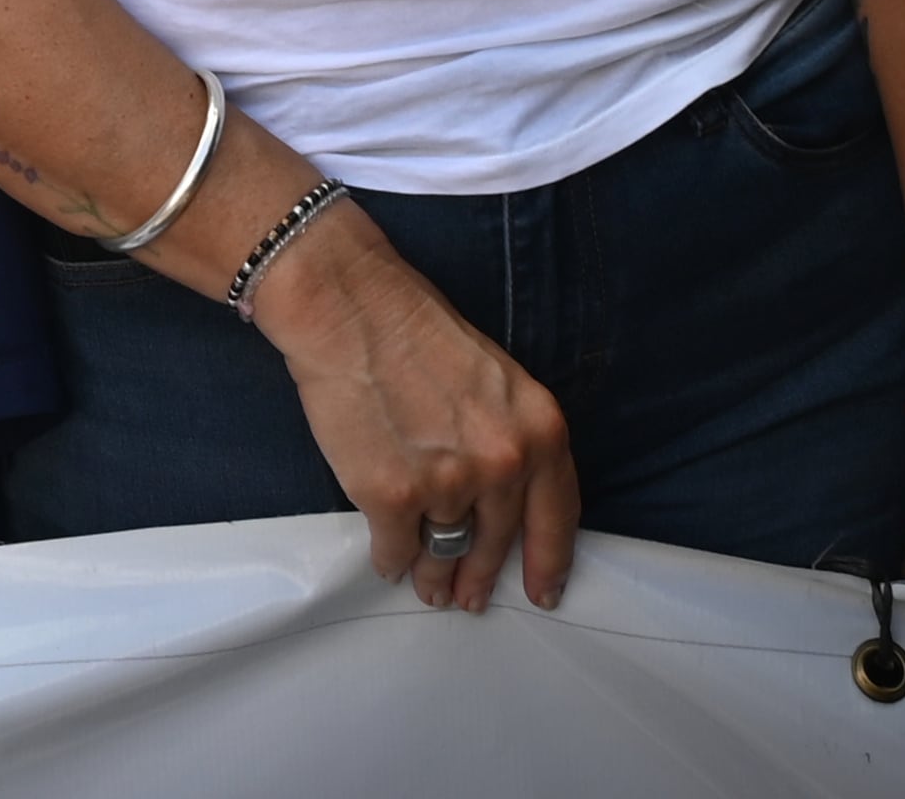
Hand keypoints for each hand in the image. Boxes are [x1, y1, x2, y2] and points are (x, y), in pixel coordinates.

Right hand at [243, 205, 579, 612]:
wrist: (347, 308)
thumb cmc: (413, 328)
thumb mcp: (496, 380)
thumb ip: (509, 438)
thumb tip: (499, 497)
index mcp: (539, 430)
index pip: (557, 517)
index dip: (551, 563)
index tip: (544, 592)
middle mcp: (503, 464)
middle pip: (497, 543)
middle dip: (482, 577)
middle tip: (470, 597)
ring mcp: (448, 485)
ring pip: (445, 554)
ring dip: (435, 577)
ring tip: (429, 588)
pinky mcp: (392, 498)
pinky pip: (396, 551)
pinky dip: (391, 560)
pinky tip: (388, 561)